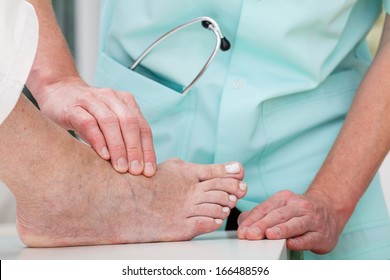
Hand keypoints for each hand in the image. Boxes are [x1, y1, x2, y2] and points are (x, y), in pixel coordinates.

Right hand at [36, 77, 155, 175]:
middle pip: (129, 123)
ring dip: (118, 147)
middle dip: (135, 149)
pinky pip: (88, 123)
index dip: (148, 150)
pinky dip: (98, 139)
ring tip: (121, 167)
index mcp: (126, 102)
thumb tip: (138, 168)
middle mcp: (112, 98)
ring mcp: (92, 100)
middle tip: (136, 171)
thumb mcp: (109, 123)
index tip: (149, 172)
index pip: (142, 127)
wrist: (57, 91)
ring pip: (110, 122)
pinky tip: (103, 155)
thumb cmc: (88, 115)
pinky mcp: (73, 107)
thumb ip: (123, 137)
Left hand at [237, 190, 342, 253]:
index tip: (242, 230)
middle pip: (278, 215)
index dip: (252, 219)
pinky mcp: (321, 234)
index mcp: (284, 198)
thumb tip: (243, 224)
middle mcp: (298, 206)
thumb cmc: (298, 211)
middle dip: (262, 225)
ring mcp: (312, 219)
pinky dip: (299, 241)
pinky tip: (289, 243)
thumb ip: (260, 214)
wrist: (330, 210)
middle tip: (250, 234)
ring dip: (281, 230)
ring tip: (269, 235)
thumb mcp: (280, 207)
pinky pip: (309, 238)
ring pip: (295, 224)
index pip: (265, 208)